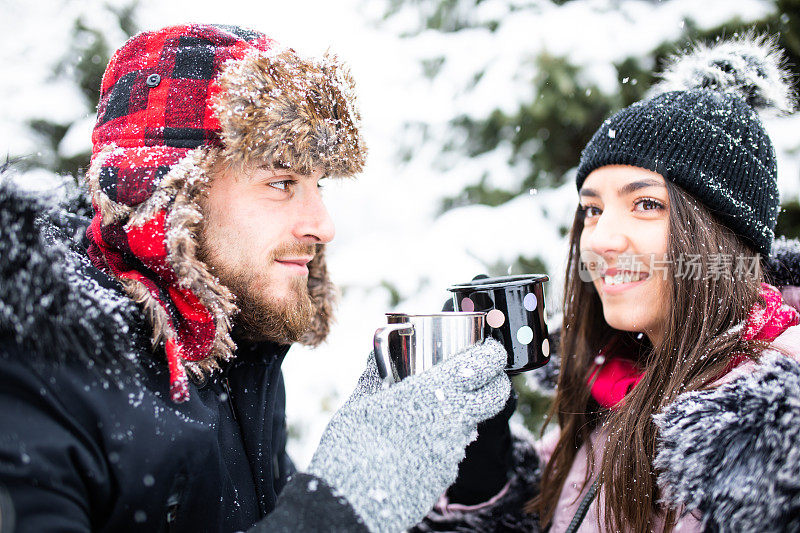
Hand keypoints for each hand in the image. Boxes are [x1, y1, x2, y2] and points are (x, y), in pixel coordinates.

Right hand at [307, 339, 510, 532]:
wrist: (353, 504)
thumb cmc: (351, 447)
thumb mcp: (360, 402)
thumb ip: (376, 373)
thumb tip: (379, 349)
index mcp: (432, 391)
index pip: (484, 365)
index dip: (493, 353)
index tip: (489, 349)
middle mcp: (452, 418)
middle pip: (496, 395)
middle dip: (495, 381)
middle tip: (480, 374)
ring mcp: (453, 448)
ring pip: (475, 421)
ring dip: (466, 411)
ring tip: (435, 407)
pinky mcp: (447, 472)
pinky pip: (456, 447)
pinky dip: (447, 437)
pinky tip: (421, 439)